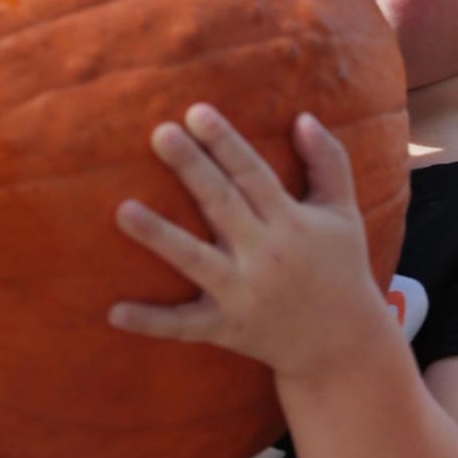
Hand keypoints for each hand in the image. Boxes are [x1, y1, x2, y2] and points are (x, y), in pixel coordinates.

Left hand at [108, 104, 394, 379]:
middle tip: (160, 134)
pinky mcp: (226, 329)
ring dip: (159, 236)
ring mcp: (242, 295)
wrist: (344, 345)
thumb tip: (303, 117)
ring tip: (123, 210)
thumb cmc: (341, 267)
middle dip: (191, 168)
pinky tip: (114, 311)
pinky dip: (151, 322)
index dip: (225, 143)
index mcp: (291, 222)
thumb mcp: (343, 211)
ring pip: (194, 261)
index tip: (196, 112)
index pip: (253, 174)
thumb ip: (328, 161)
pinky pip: (184, 326)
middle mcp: (265, 255)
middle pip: (221, 204)